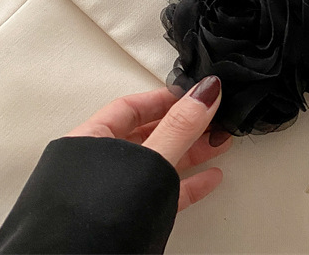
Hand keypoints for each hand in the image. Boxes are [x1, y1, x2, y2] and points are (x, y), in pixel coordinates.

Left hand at [65, 76, 231, 211]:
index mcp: (88, 141)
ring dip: (191, 153)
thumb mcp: (148, 161)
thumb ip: (178, 127)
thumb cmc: (96, 218)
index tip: (196, 94)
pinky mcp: (126, 218)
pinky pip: (161, 192)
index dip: (165, 98)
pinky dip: (186, 184)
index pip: (131, 106)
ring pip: (157, 163)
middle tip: (214, 117)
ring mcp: (112, 194)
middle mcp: (97, 166)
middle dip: (186, 125)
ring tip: (220, 144)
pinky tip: (209, 179)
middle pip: (148, 134)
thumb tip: (206, 91)